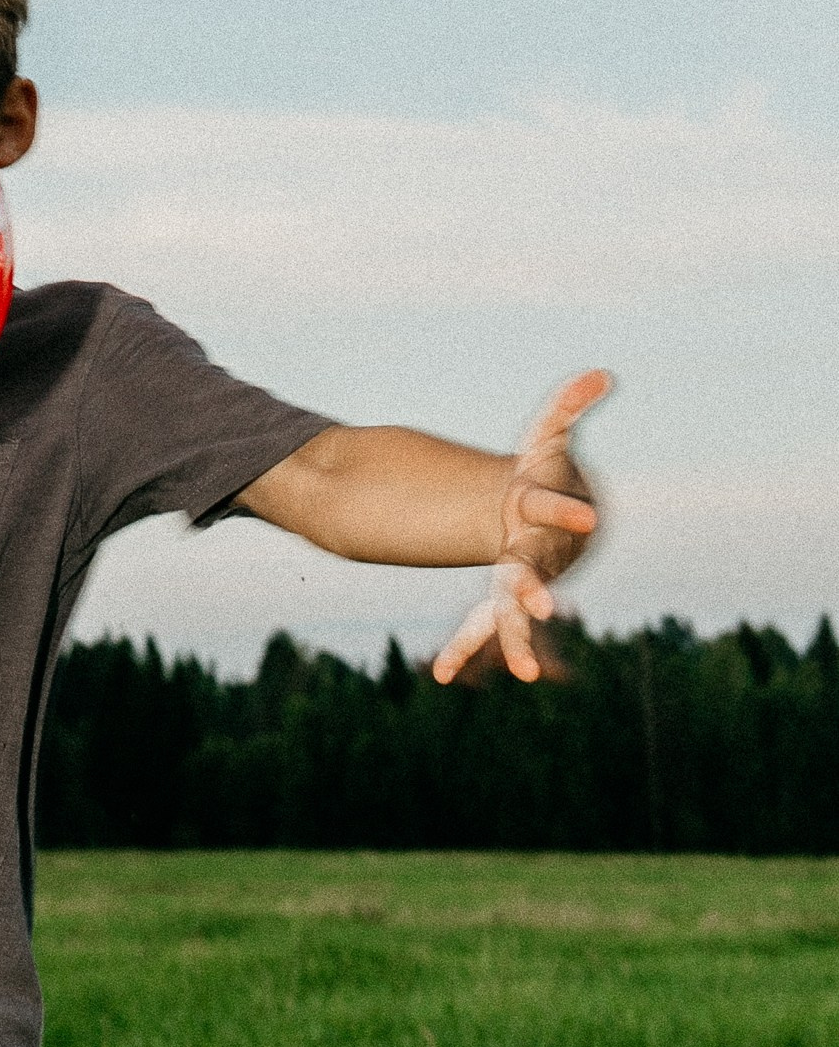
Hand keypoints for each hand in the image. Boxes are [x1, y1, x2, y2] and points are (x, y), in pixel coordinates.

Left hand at [430, 368, 609, 686]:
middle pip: (532, 570)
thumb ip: (568, 406)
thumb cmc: (547, 475)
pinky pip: (481, 625)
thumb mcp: (549, 437)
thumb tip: (602, 373)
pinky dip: (465, 648)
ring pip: (512, 611)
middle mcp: (535, 554)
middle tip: (545, 607)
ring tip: (527, 671)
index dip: (566, 506)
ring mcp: (519, 579)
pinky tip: (443, 673)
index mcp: (540, 513)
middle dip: (535, 587)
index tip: (587, 513)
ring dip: (514, 637)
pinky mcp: (501, 597)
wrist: (557, 521)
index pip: (551, 505)